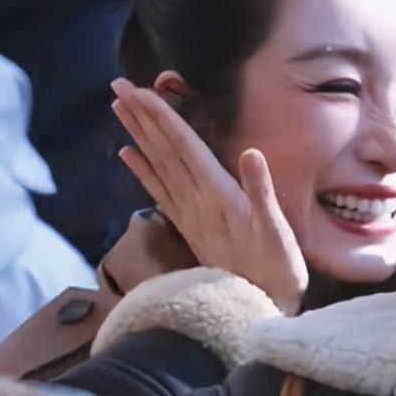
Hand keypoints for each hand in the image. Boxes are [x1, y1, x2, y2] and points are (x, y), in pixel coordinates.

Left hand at [112, 79, 307, 313]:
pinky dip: (142, 169)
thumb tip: (252, 153)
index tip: (142, 91)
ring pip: (157, 165)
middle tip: (118, 85)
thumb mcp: (277, 231)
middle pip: (164, 151)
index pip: (185, 147)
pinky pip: (158, 190)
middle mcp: (196, 201)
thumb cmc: (276, 270)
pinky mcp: (188, 226)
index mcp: (218, 195)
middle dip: (142, 116)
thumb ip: (262, 192)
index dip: (164, 118)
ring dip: (138, 135)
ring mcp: (189, 214)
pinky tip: (126, 153)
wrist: (256, 310)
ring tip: (118, 107)